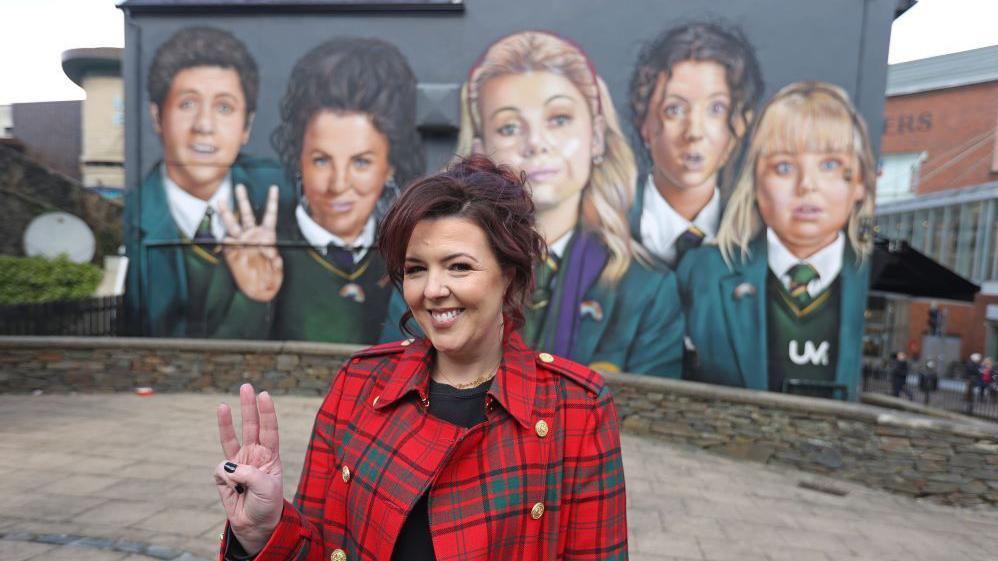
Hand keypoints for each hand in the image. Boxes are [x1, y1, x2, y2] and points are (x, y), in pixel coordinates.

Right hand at [215, 383, 283, 555]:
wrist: (255, 525)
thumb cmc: (267, 504)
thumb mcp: (266, 488)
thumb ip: (247, 473)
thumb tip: (225, 466)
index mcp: (270, 455)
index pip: (270, 429)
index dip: (267, 412)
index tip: (265, 395)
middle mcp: (254, 455)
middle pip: (251, 425)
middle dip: (248, 406)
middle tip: (247, 386)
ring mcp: (238, 463)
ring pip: (230, 438)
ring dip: (227, 422)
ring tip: (223, 404)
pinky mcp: (223, 475)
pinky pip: (220, 470)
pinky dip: (225, 479)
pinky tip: (233, 489)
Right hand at [219, 184, 282, 301]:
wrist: (259, 290)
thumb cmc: (271, 278)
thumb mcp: (277, 269)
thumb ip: (276, 261)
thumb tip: (272, 253)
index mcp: (267, 236)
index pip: (269, 216)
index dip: (271, 202)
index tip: (273, 188)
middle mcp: (252, 236)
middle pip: (247, 214)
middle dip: (242, 200)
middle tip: (239, 187)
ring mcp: (240, 242)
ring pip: (232, 224)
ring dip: (226, 213)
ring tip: (221, 202)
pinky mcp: (231, 252)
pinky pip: (225, 243)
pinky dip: (224, 241)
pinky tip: (225, 241)